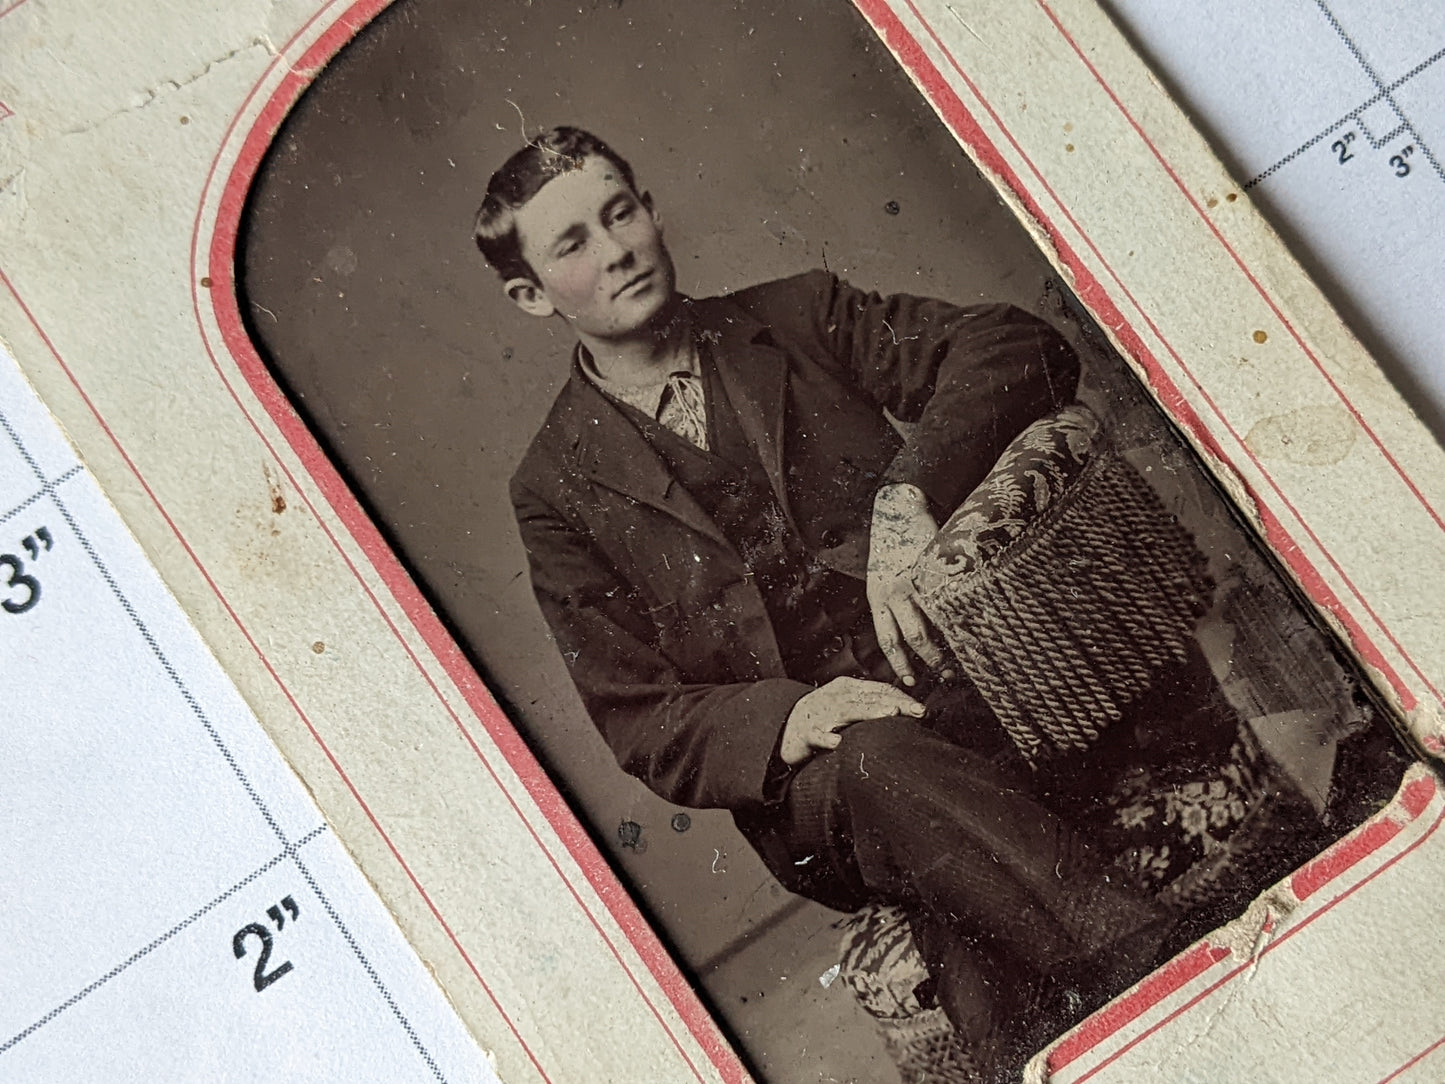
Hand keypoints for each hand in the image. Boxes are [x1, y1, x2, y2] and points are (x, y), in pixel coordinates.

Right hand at [780, 677, 925, 764]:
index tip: (921, 708)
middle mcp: (835, 697)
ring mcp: (820, 714)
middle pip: (869, 698)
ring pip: (847, 711)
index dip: (901, 697)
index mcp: (847, 688)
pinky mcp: (806, 733)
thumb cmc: (823, 717)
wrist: (786, 727)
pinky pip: (816, 735)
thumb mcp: (847, 703)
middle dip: (895, 703)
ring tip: (889, 715)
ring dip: (868, 712)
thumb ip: (871, 703)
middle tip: (916, 711)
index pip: (879, 689)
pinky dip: (826, 738)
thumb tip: (904, 709)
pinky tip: (837, 743)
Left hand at [867, 483, 953, 686]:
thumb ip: (894, 606)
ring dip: (949, 642)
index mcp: (878, 598)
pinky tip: (972, 626)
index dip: (900, 664)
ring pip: (934, 622)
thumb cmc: (894, 549)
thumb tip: (915, 639)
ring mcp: (915, 581)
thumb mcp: (883, 580)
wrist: (899, 511)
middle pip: (913, 637)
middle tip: (946, 673)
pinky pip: (948, 600)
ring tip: (965, 654)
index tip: (912, 681)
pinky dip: (959, 617)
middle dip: (931, 660)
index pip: (888, 640)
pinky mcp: (933, 569)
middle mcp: (894, 592)